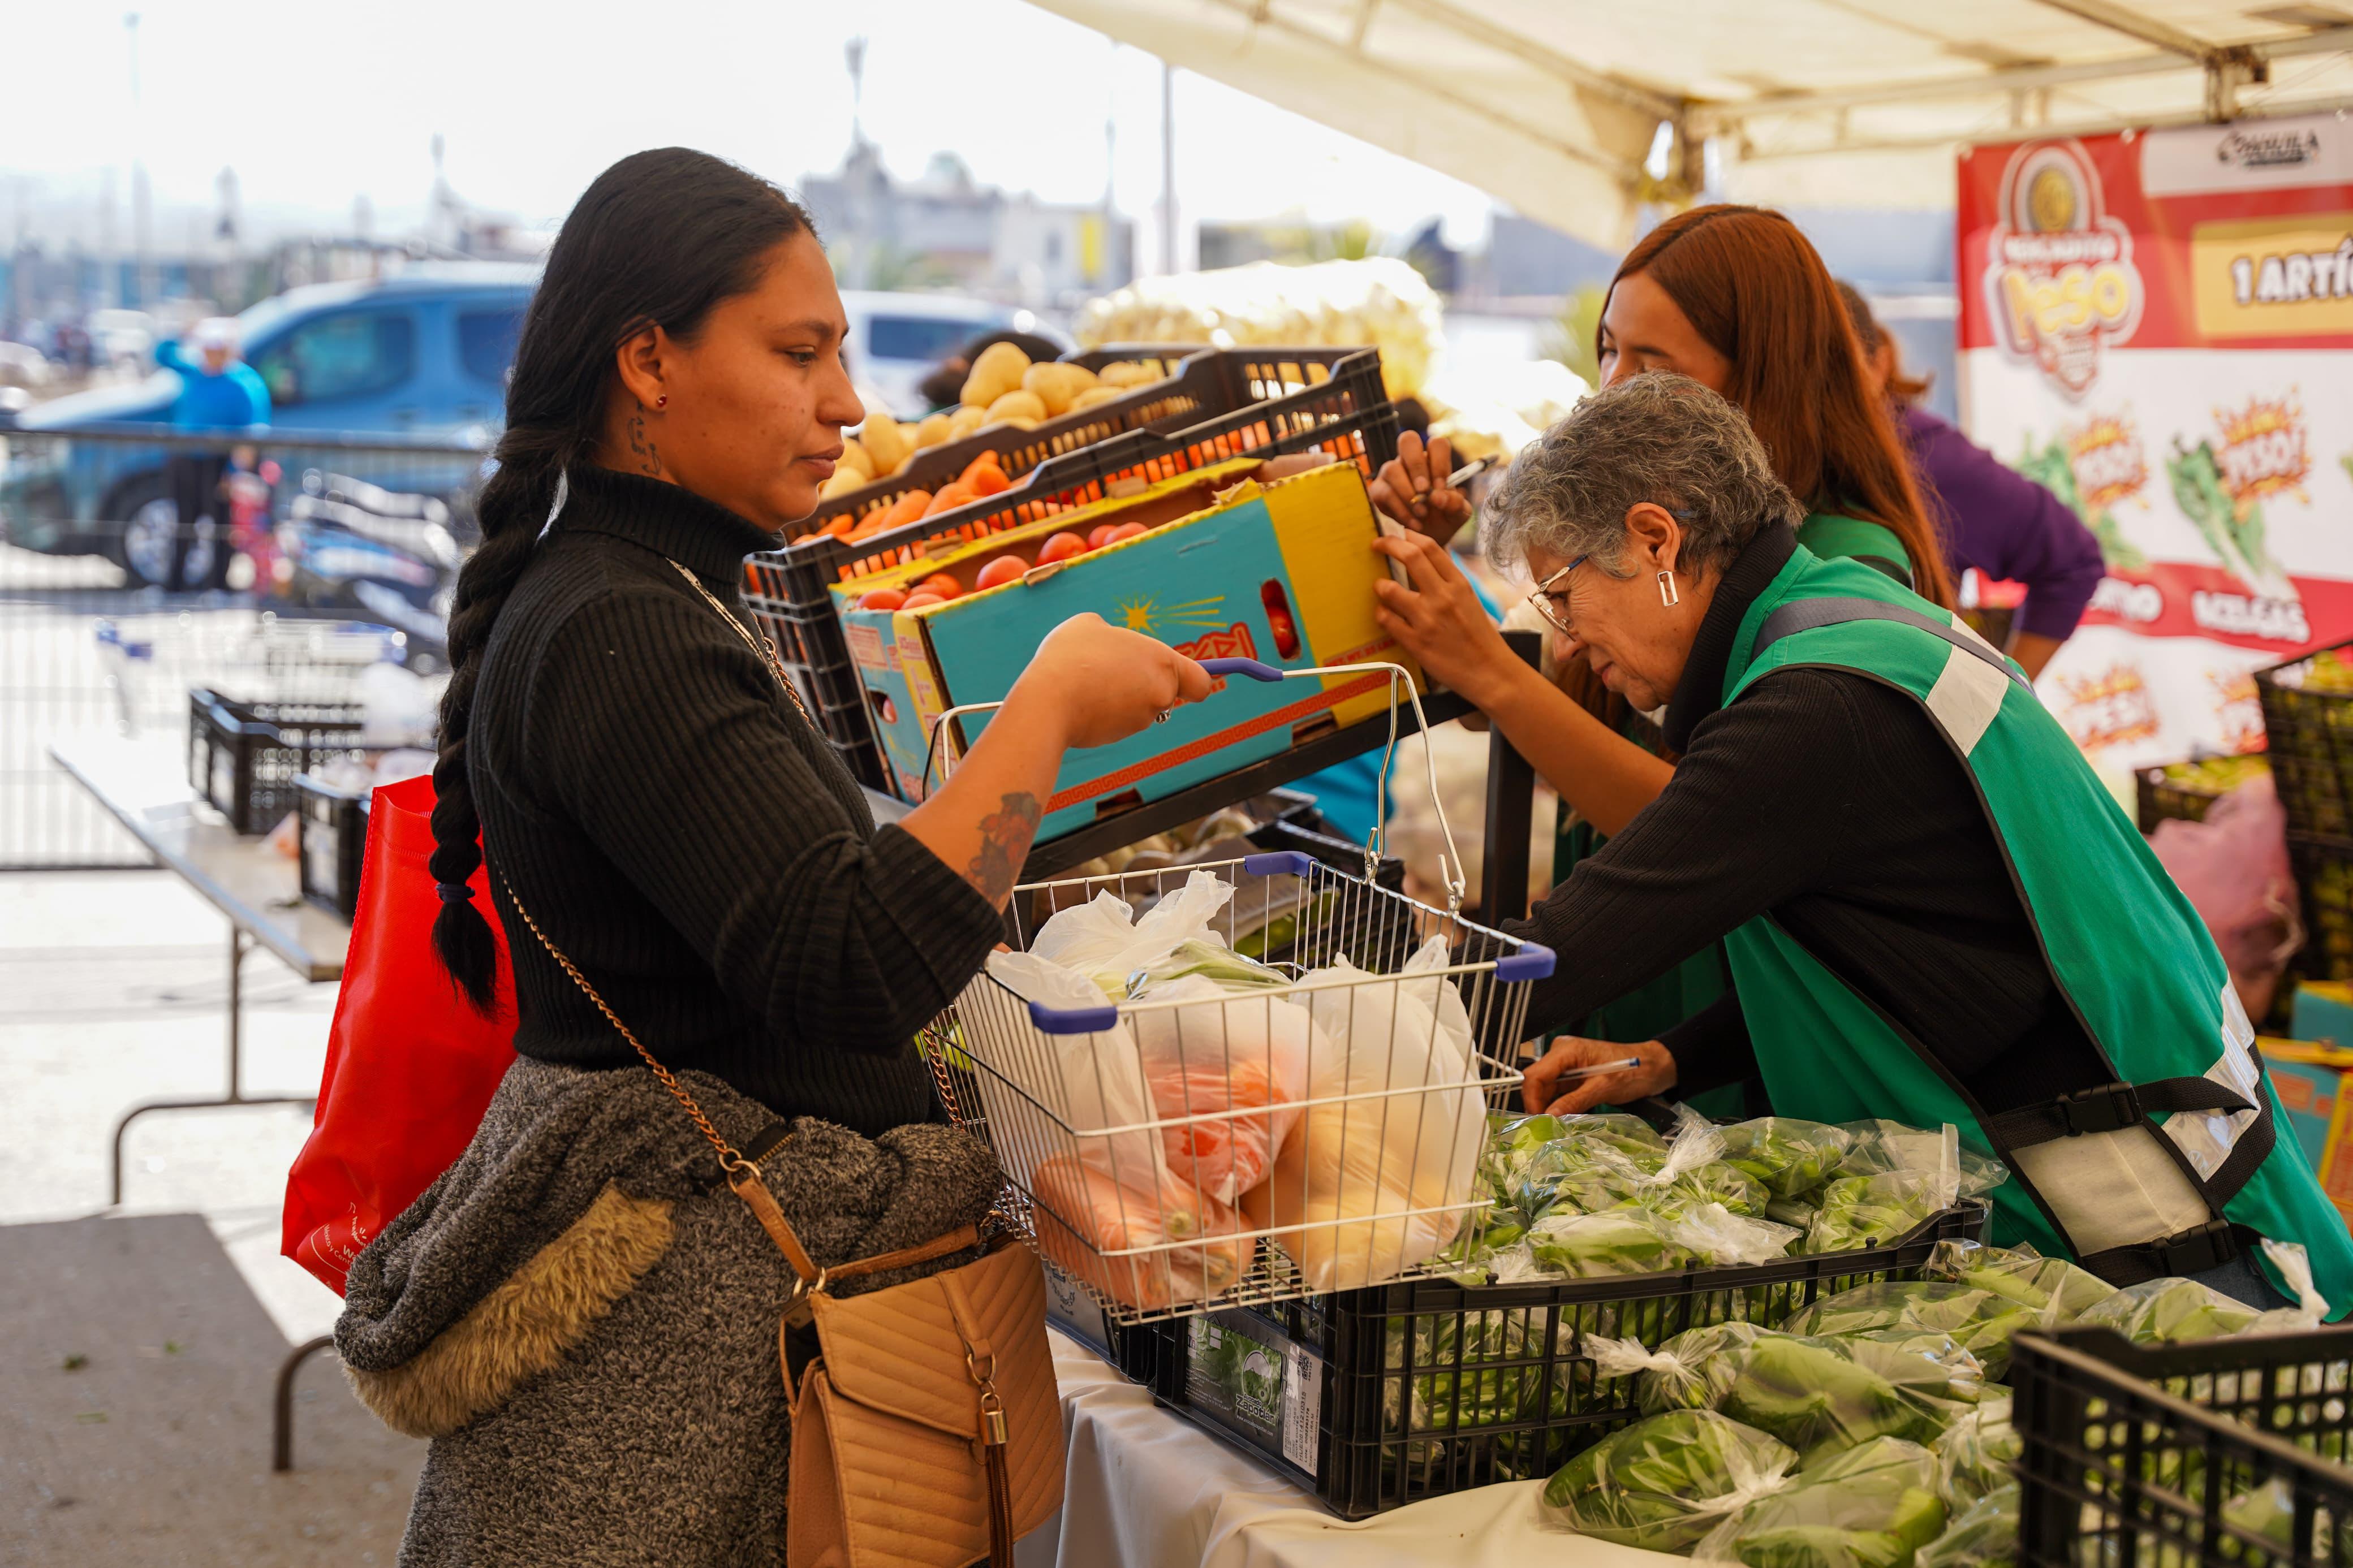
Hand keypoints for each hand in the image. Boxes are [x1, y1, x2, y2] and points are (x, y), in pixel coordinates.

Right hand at [1011, 613, 1213, 749]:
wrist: (1049, 700)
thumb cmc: (1072, 655)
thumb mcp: (1090, 625)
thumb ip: (1112, 633)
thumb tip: (1110, 640)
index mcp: (1162, 661)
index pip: (1201, 682)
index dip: (1196, 682)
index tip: (1184, 681)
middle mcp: (1160, 693)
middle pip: (1166, 693)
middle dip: (1145, 685)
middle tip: (1114, 671)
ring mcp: (1140, 719)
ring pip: (1140, 707)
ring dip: (1122, 697)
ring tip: (1088, 681)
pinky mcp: (1119, 736)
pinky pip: (1118, 721)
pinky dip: (1105, 712)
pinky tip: (1081, 700)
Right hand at [1369, 431, 1470, 541]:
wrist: (1426, 539)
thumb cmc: (1443, 519)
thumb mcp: (1457, 514)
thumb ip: (1456, 503)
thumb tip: (1438, 497)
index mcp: (1433, 460)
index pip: (1436, 444)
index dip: (1439, 464)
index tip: (1440, 488)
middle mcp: (1410, 460)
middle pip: (1408, 440)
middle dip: (1417, 466)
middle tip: (1424, 492)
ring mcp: (1391, 473)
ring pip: (1392, 468)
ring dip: (1408, 493)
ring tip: (1422, 514)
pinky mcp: (1378, 491)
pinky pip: (1385, 493)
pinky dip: (1401, 511)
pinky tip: (1414, 523)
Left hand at [1372, 528, 1519, 706]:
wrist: (1490, 672)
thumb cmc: (1479, 637)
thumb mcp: (1469, 600)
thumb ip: (1449, 580)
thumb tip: (1427, 558)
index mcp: (1459, 584)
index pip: (1430, 547)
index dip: (1408, 536)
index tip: (1398, 535)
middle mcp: (1443, 598)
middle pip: (1410, 556)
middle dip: (1388, 544)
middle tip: (1377, 545)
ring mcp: (1428, 620)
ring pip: (1390, 589)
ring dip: (1380, 585)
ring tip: (1381, 587)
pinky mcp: (1416, 642)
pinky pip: (1386, 620)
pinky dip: (1381, 614)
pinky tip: (1384, 614)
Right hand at [1522, 1036, 1676, 1114]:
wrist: (1652, 1067)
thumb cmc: (1633, 1071)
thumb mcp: (1603, 1088)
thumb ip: (1574, 1101)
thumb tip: (1550, 1116)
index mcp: (1567, 1050)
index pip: (1536, 1074)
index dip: (1532, 1098)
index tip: (1537, 1119)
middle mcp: (1561, 1053)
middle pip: (1537, 1081)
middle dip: (1538, 1104)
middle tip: (1544, 1127)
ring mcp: (1565, 1063)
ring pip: (1545, 1088)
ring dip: (1547, 1106)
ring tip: (1552, 1125)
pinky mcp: (1571, 1073)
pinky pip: (1556, 1090)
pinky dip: (1557, 1104)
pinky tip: (1561, 1116)